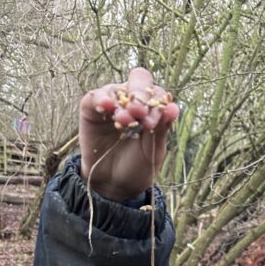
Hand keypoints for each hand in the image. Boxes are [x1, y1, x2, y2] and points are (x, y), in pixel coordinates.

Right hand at [79, 67, 178, 200]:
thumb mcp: (153, 151)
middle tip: (140, 112)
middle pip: (139, 80)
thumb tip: (173, 108)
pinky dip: (101, 98)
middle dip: (141, 94)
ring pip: (117, 89)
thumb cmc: (137, 167)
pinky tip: (107, 106)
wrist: (114, 185)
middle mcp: (131, 100)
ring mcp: (111, 102)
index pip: (157, 93)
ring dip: (123, 103)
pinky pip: (95, 96)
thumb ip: (162, 129)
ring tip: (124, 120)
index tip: (153, 123)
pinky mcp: (91, 108)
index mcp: (151, 108)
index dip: (157, 103)